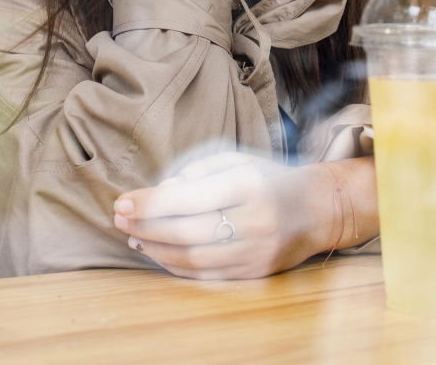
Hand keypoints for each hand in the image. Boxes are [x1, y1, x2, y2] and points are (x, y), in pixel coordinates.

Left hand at [112, 152, 332, 279]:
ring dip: (154, 249)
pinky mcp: (253, 274)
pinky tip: (157, 253)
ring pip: (192, 259)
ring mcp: (254, 253)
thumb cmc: (269, 179)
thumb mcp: (239, 160)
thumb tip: (164, 190)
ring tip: (132, 237)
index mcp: (247, 186)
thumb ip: (200, 170)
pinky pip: (205, 276)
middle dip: (145, 227)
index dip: (151, 203)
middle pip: (185, 232)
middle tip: (119, 219)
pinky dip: (175, 266)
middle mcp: (252, 222)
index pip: (189, 198)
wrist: (316, 209)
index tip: (123, 202)